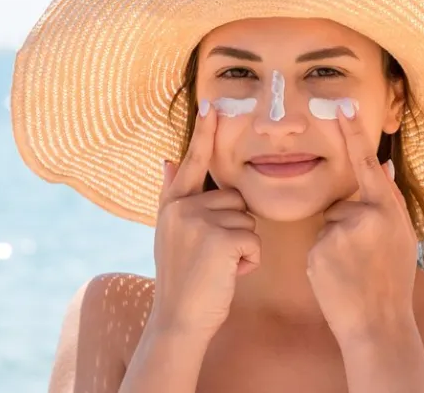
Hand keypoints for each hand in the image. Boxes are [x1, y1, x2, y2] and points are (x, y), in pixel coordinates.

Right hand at [149, 100, 261, 339]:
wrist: (179, 319)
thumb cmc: (182, 280)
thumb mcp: (170, 233)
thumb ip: (174, 195)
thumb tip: (169, 158)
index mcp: (173, 204)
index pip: (194, 161)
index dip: (204, 133)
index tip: (212, 103)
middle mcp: (184, 207)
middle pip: (236, 199)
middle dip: (236, 228)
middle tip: (214, 257)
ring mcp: (200, 221)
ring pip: (248, 220)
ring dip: (243, 247)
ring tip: (219, 267)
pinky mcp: (221, 238)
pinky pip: (254, 240)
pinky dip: (249, 261)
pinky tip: (229, 274)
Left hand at [307, 102, 419, 341]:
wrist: (379, 323)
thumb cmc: (391, 281)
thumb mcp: (401, 238)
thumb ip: (388, 202)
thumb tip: (380, 166)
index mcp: (389, 209)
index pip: (367, 163)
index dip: (354, 133)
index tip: (341, 105)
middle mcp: (368, 214)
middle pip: (341, 205)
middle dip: (346, 228)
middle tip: (365, 261)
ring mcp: (343, 230)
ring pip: (328, 224)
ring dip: (335, 244)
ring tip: (353, 270)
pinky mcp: (321, 248)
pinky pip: (316, 243)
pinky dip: (323, 259)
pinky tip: (338, 277)